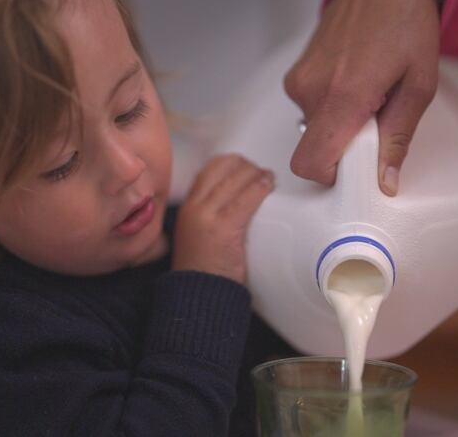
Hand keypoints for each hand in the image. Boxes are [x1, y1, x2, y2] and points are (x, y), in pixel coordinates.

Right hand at [172, 154, 273, 283]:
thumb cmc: (203, 269)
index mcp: (188, 207)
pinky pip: (246, 199)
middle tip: (260, 172)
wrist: (199, 294)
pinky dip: (260, 187)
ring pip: (235, 179)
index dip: (231, 163)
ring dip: (256, 174)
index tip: (245, 166)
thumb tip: (236, 199)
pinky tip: (268, 186)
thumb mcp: (198, 234)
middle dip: (246, 166)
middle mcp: (195, 207)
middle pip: (223, 168)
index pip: (209, 169)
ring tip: (268, 178)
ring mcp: (207, 216)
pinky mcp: (223, 228)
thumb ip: (210, 215)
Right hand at [284, 0, 439, 194]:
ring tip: (368, 94)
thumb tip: (386, 179)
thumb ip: (399, 137)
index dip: (331, 178)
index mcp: (343, 96)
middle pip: (314, 150)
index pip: (311, 163)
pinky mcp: (296, 73)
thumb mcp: (418, 84)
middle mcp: (312, 90)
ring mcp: (299, 80)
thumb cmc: (402, 20)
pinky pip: (309, 107)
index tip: (355, 170)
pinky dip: (331, 107)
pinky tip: (355, 83)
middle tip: (373, 121)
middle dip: (343, 148)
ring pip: (312, 129)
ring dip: (339, 125)